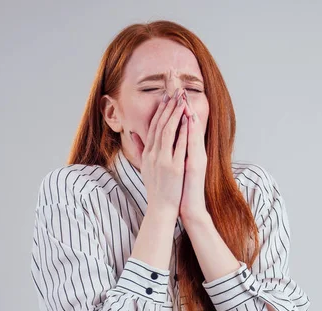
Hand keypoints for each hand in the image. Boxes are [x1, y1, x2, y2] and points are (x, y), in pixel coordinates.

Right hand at [131, 88, 188, 220]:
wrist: (161, 208)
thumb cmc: (156, 189)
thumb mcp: (145, 167)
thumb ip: (140, 149)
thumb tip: (133, 134)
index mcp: (148, 154)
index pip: (153, 127)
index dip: (159, 111)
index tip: (165, 97)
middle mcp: (153, 154)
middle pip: (160, 125)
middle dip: (167, 107)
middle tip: (174, 92)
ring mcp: (163, 160)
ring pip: (168, 131)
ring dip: (175, 114)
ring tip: (181, 100)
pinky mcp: (174, 167)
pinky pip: (179, 145)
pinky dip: (183, 131)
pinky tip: (188, 120)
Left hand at [178, 90, 208, 222]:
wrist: (188, 205)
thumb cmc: (180, 187)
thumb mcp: (174, 167)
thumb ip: (172, 152)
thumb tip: (166, 141)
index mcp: (188, 151)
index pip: (184, 126)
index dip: (179, 110)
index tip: (173, 93)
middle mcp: (195, 151)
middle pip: (191, 123)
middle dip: (183, 105)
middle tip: (179, 87)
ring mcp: (197, 156)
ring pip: (194, 130)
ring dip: (190, 112)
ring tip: (184, 95)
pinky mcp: (197, 163)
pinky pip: (194, 143)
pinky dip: (192, 130)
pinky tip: (190, 118)